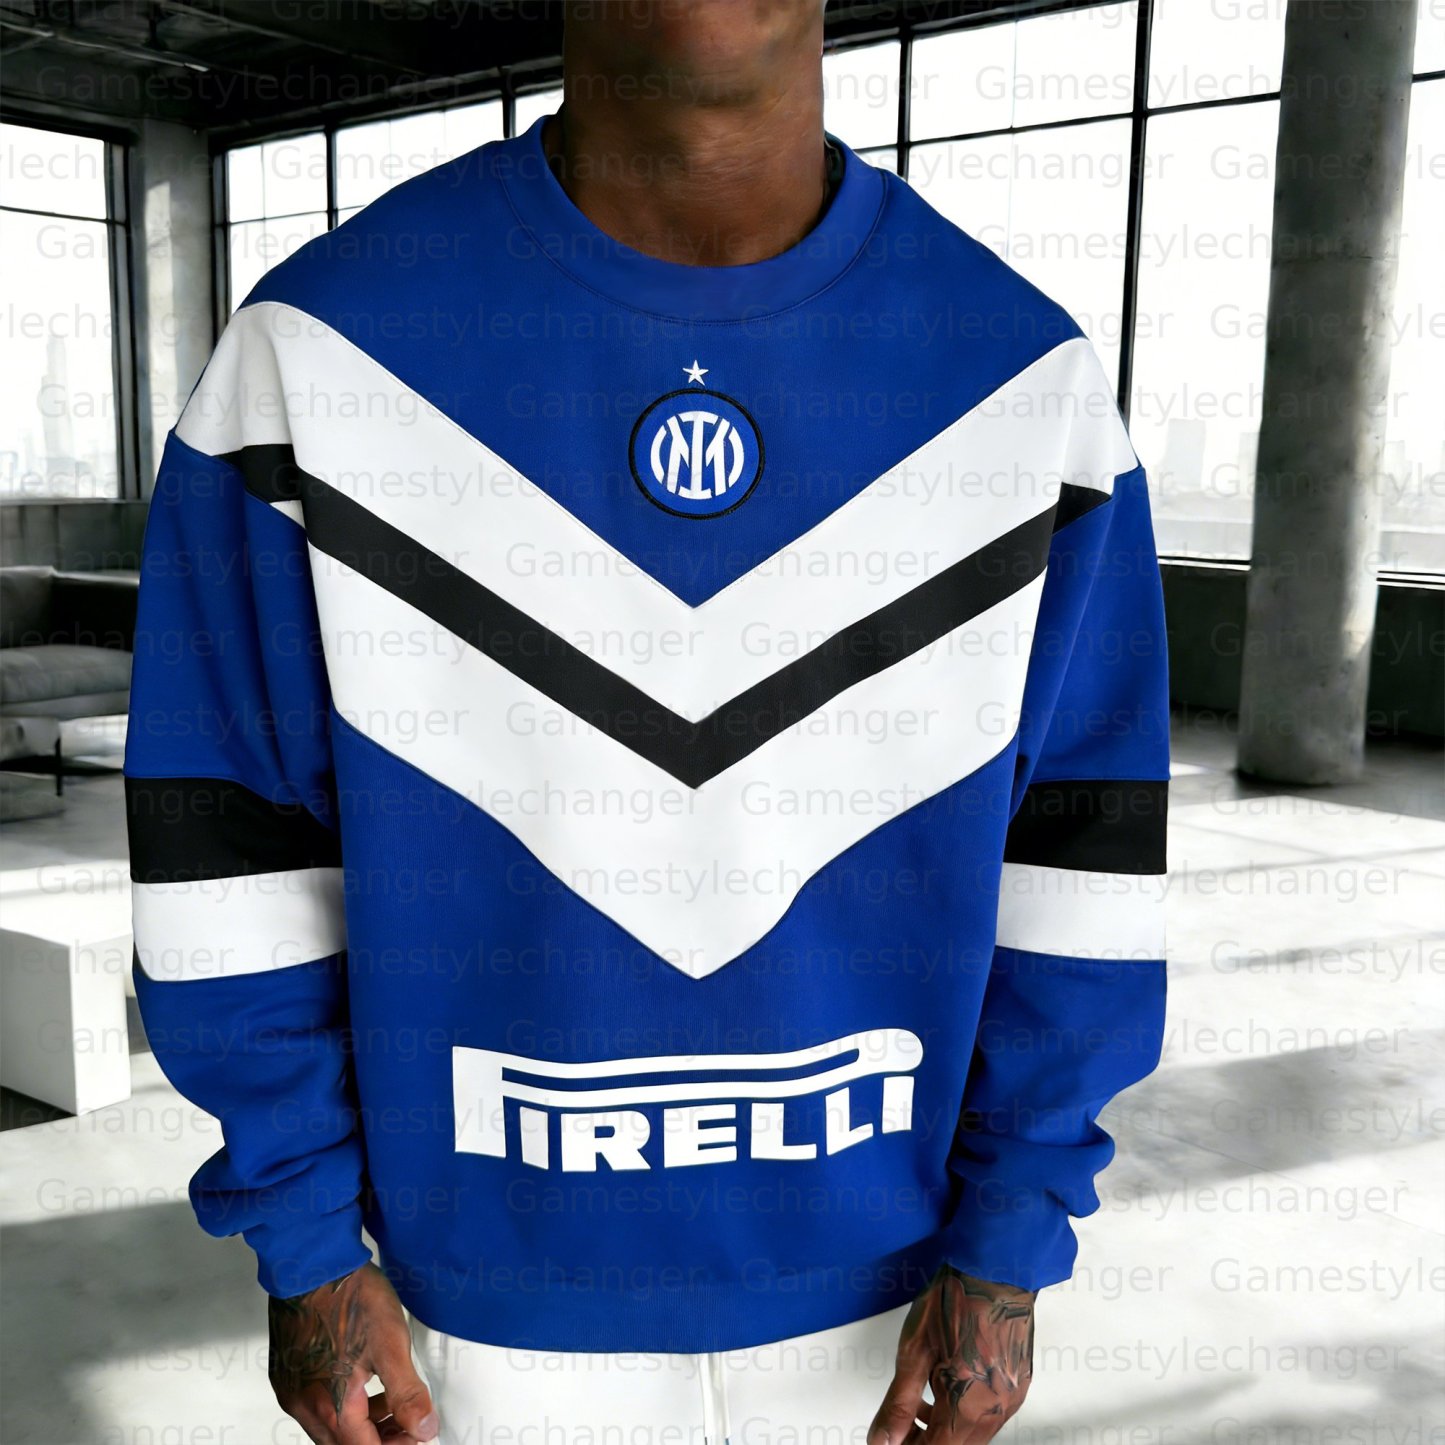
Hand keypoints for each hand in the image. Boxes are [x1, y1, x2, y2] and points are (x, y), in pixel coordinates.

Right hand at [268, 1262, 439, 1443]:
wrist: (312, 1262)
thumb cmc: (348, 1296)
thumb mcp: (391, 1344)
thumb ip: (407, 1393)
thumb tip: (423, 1428)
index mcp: (329, 1405)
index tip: (416, 1434)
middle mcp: (304, 1404)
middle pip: (344, 1443)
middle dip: (379, 1439)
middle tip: (407, 1425)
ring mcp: (292, 1388)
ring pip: (329, 1427)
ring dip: (362, 1424)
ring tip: (390, 1404)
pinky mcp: (287, 1372)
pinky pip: (316, 1405)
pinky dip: (343, 1406)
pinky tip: (361, 1384)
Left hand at [867, 1265, 1034, 1443]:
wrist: (994, 1265)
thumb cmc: (955, 1297)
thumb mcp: (914, 1351)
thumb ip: (898, 1403)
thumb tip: (884, 1440)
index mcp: (969, 1404)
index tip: (892, 1440)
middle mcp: (996, 1408)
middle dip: (925, 1441)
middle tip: (900, 1428)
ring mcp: (1011, 1396)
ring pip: (974, 1434)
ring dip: (944, 1428)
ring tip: (917, 1407)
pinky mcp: (1018, 1382)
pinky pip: (990, 1414)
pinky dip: (965, 1413)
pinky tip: (945, 1390)